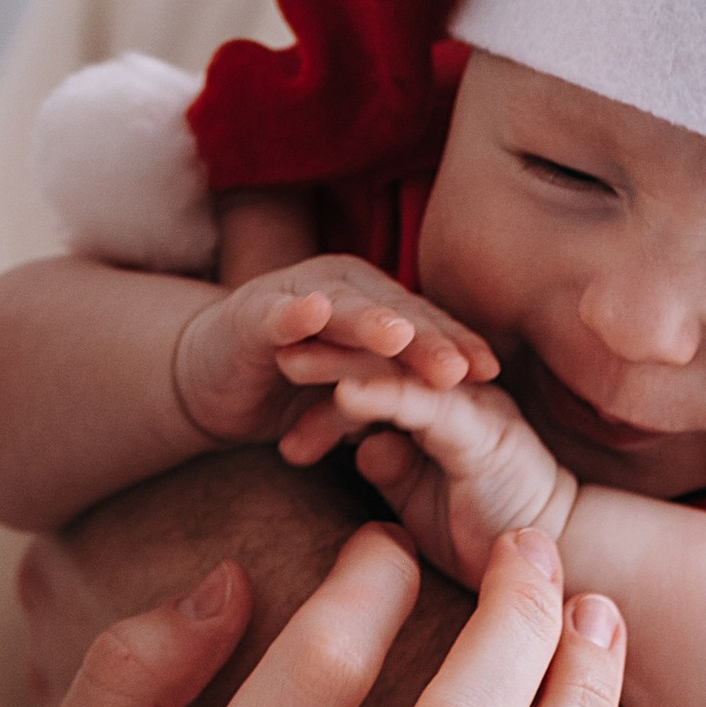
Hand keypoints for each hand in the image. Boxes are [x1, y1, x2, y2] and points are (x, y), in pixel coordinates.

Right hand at [172, 257, 497, 452]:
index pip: (426, 325)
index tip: (492, 374)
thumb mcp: (361, 392)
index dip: (457, 345)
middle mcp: (343, 288)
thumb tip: (470, 418)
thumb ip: (402, 394)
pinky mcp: (250, 315)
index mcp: (376, 303)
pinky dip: (292, 313)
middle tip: (460, 368)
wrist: (212, 384)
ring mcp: (295, 295)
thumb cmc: (296, 387)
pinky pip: (275, 313)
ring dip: (369, 322)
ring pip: (341, 307)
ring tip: (398, 339)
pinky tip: (311, 314)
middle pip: (394, 314)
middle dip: (428, 340)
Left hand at [279, 363, 577, 583]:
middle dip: (320, 350)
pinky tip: (341, 393)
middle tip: (263, 350)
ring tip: (287, 361)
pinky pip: (424, 405)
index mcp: (437, 405)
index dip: (320, 369)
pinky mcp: (481, 433)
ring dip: (338, 363)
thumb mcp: (422, 502)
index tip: (267, 378)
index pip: (370, 372)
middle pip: (378, 357)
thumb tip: (364, 449)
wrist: (558, 563)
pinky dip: (381, 396)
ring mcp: (471, 408)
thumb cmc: (487, 535)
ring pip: (396, 370)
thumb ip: (394, 468)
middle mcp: (456, 393)